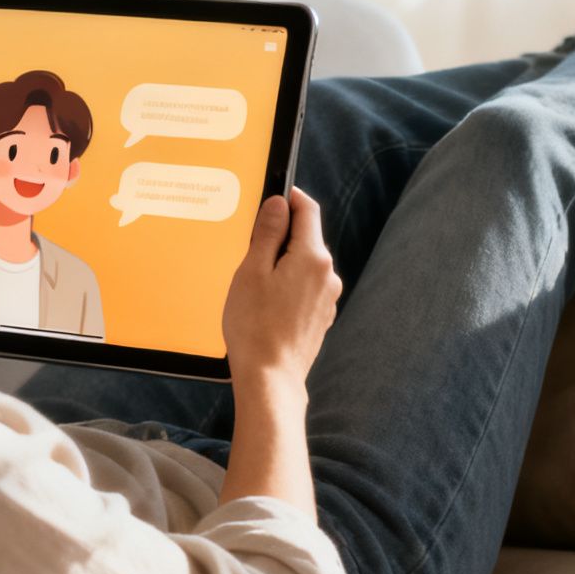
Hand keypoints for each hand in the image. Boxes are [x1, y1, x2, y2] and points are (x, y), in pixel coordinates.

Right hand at [222, 187, 340, 386]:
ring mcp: (326, 298)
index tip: (273, 194)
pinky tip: (264, 305)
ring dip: (281, 264)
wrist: (270, 379)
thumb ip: (267, 233)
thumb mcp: (252, 271)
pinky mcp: (320, 317)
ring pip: (303, 265)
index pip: (308, 210)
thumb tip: (279, 204)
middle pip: (305, 238)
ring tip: (252, 285)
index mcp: (313, 257)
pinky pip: (303, 288)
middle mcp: (327, 275)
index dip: (290, 197)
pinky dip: (286, 286)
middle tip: (248, 249)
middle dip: (279, 236)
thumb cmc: (254, 326)